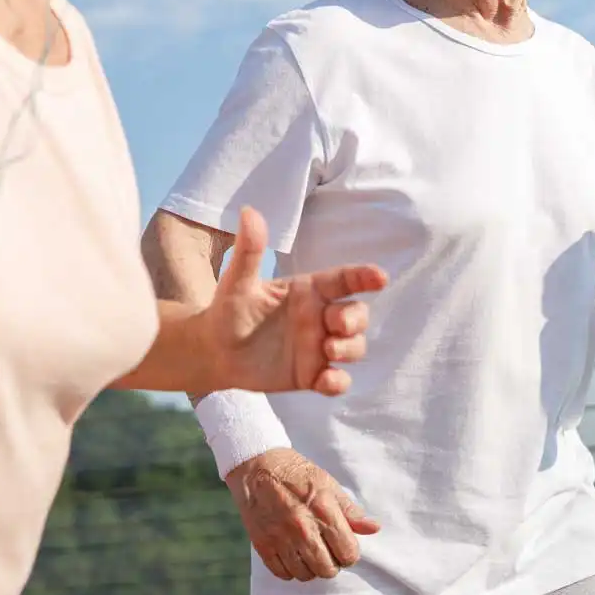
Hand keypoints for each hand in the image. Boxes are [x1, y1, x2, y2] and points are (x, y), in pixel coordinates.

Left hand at [205, 206, 387, 396]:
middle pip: (358, 314)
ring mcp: (319, 347)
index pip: (345, 280)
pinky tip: (325, 381)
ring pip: (354, 347)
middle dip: (356, 319)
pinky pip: (337, 382)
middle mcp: (319, 317)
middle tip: (334, 324)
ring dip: (350, 349)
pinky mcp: (311, 375)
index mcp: (309, 290)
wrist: (214, 350)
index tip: (380, 276)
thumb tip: (249, 212)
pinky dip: (338, 383)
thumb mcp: (238, 280)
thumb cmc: (229, 309)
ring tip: (328, 351)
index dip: (364, 276)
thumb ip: (250, 250)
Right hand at [226, 448, 379, 581]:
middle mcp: (303, 529)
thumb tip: (373, 528)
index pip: (348, 553)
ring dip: (310, 567)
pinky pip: (282, 574)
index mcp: (324, 512)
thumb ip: (350, 511)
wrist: (257, 467)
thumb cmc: (296, 474)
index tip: (343, 545)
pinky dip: (289, 569)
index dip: (349, 553)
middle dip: (332, 563)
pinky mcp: (263, 546)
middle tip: (327, 550)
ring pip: (305, 575)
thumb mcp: (328, 484)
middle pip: (327, 569)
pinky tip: (292, 554)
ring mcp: (281, 539)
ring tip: (309, 552)